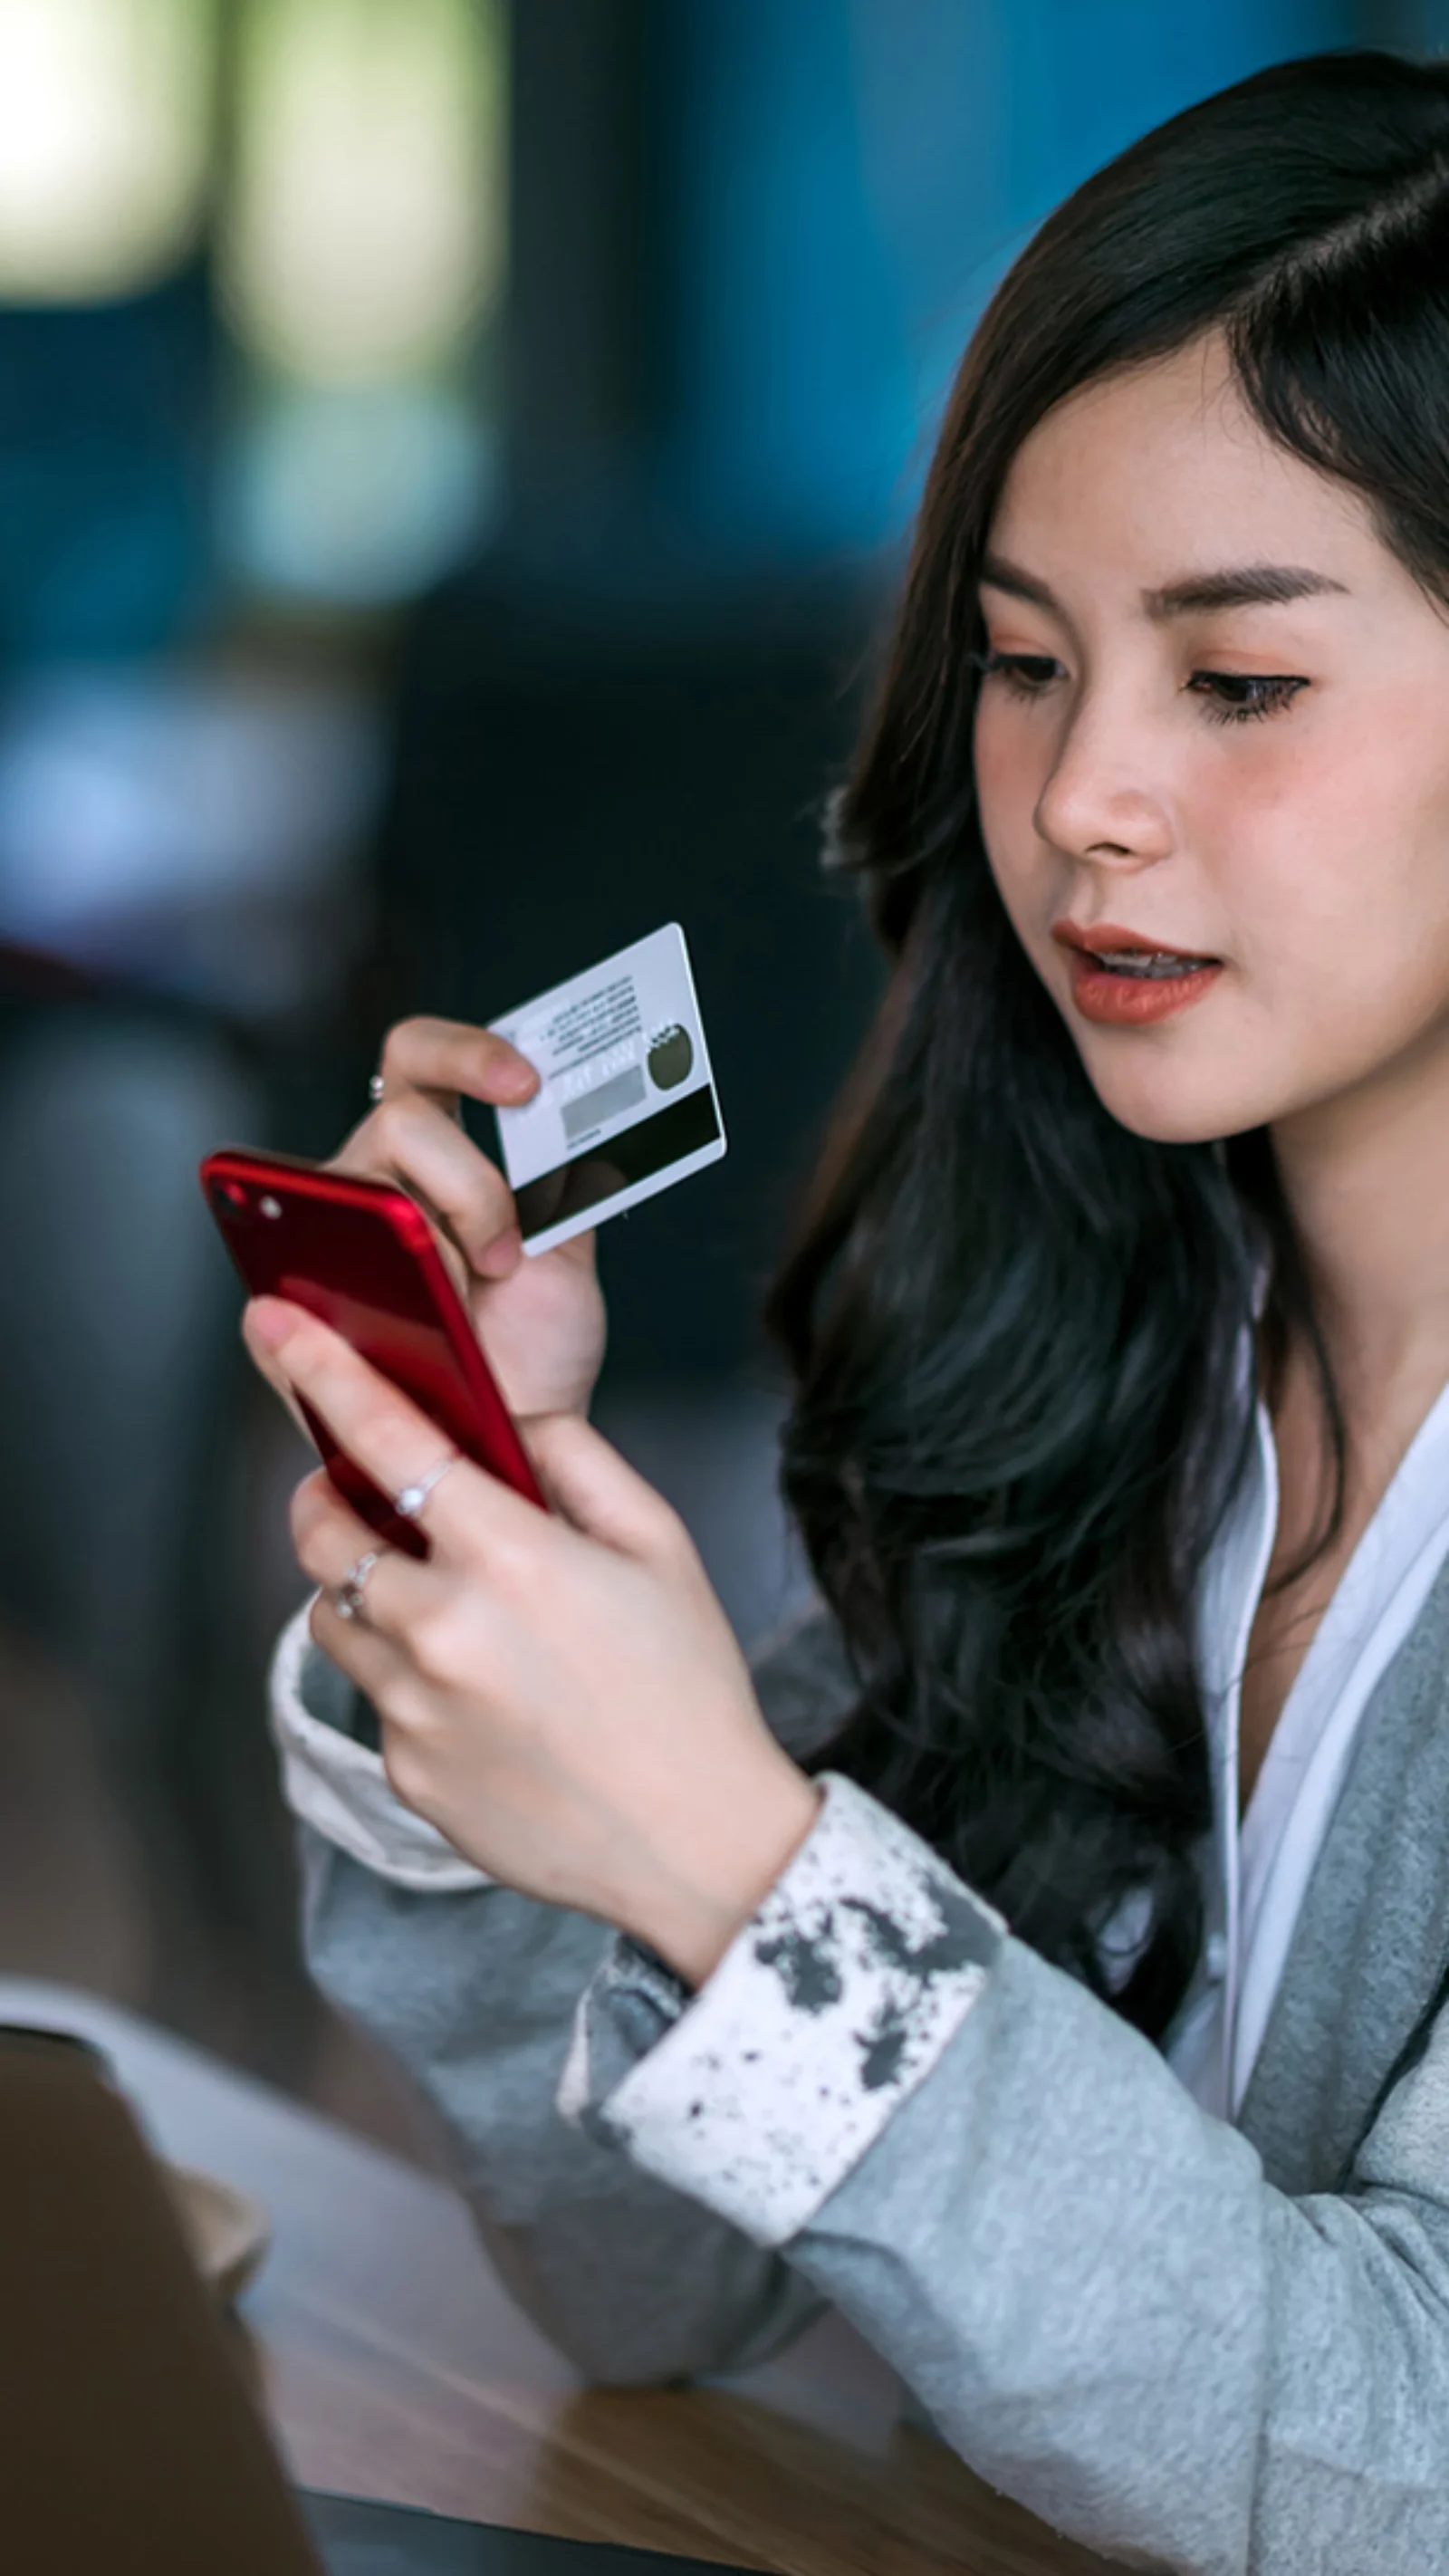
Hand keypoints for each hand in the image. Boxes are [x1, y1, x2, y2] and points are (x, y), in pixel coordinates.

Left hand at [251, 1297, 822, 1986]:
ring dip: (367, 1593)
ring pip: (335, 1617)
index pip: (386, 1440)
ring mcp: (415, 1709)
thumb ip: (576, 1459)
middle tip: (362, 1496)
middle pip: (320, 1534)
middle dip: (326, 1498)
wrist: (700, 1845)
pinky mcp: (406, 1772)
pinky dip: (409, 1681)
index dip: (324, 1374)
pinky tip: (486, 1700)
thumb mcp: (659, 1543)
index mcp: (510, 1558)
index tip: (281, 1330)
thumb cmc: (689, 1688)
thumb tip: (509, 1420)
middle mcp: (443, 1631)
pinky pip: (375, 1700)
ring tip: (443, 1609)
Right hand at [330, 1015, 606, 1422]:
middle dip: (471, 1182)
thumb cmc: (531, 1349)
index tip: (525, 1084)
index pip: (422, 1059)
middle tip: (504, 1246)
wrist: (509, 1433)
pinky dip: (371, 1304)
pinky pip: (300, 1276)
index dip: (466, 1053)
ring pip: (363, 1185)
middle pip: (398, 1116)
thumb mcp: (566, 1250)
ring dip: (434, 1249)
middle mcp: (374, 1179)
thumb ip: (565, 1182)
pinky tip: (411, 1329)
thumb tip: (578, 1124)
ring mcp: (324, 1235)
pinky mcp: (288, 1304)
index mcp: (434, 1155)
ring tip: (467, 1303)